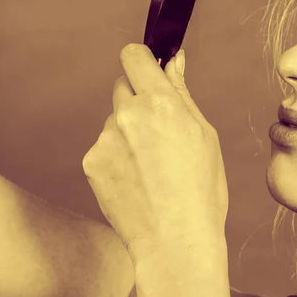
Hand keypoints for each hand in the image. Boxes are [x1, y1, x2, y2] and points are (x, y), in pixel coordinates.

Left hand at [82, 44, 228, 263]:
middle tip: (158, 128)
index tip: (149, 68)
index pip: (133, 55)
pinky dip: (117, 154)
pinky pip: (104, 145)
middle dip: (138, 97)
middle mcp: (128, 114)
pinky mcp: (91, 162)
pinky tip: (136, 177)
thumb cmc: (200, 191)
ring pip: (114, 118)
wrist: (175, 241)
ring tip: (150, 163)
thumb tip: (174, 62)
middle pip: (123, 85)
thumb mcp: (204, 134)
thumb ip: (181, 93)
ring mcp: (105, 139)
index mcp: (160, 102)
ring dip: (128, 129)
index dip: (142, 58)